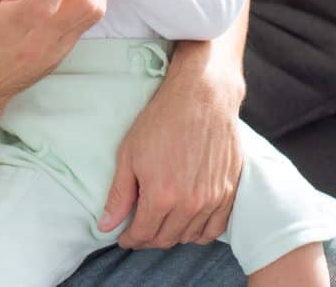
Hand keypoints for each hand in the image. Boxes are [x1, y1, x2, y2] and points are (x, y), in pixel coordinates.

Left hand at [97, 39, 244, 248]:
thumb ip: (119, 194)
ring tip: (161, 223)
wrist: (202, 96)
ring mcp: (213, 199)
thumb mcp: (129, 154)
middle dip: (148, 238)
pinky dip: (199, 232)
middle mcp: (189, 203)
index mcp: (161, 195)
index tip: (123, 236)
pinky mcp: (230, 191)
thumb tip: (105, 225)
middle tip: (139, 229)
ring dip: (172, 235)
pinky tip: (188, 224)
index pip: (142, 234)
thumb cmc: (162, 120)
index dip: (129, 239)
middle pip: (165, 239)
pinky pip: (215, 228)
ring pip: (189, 236)